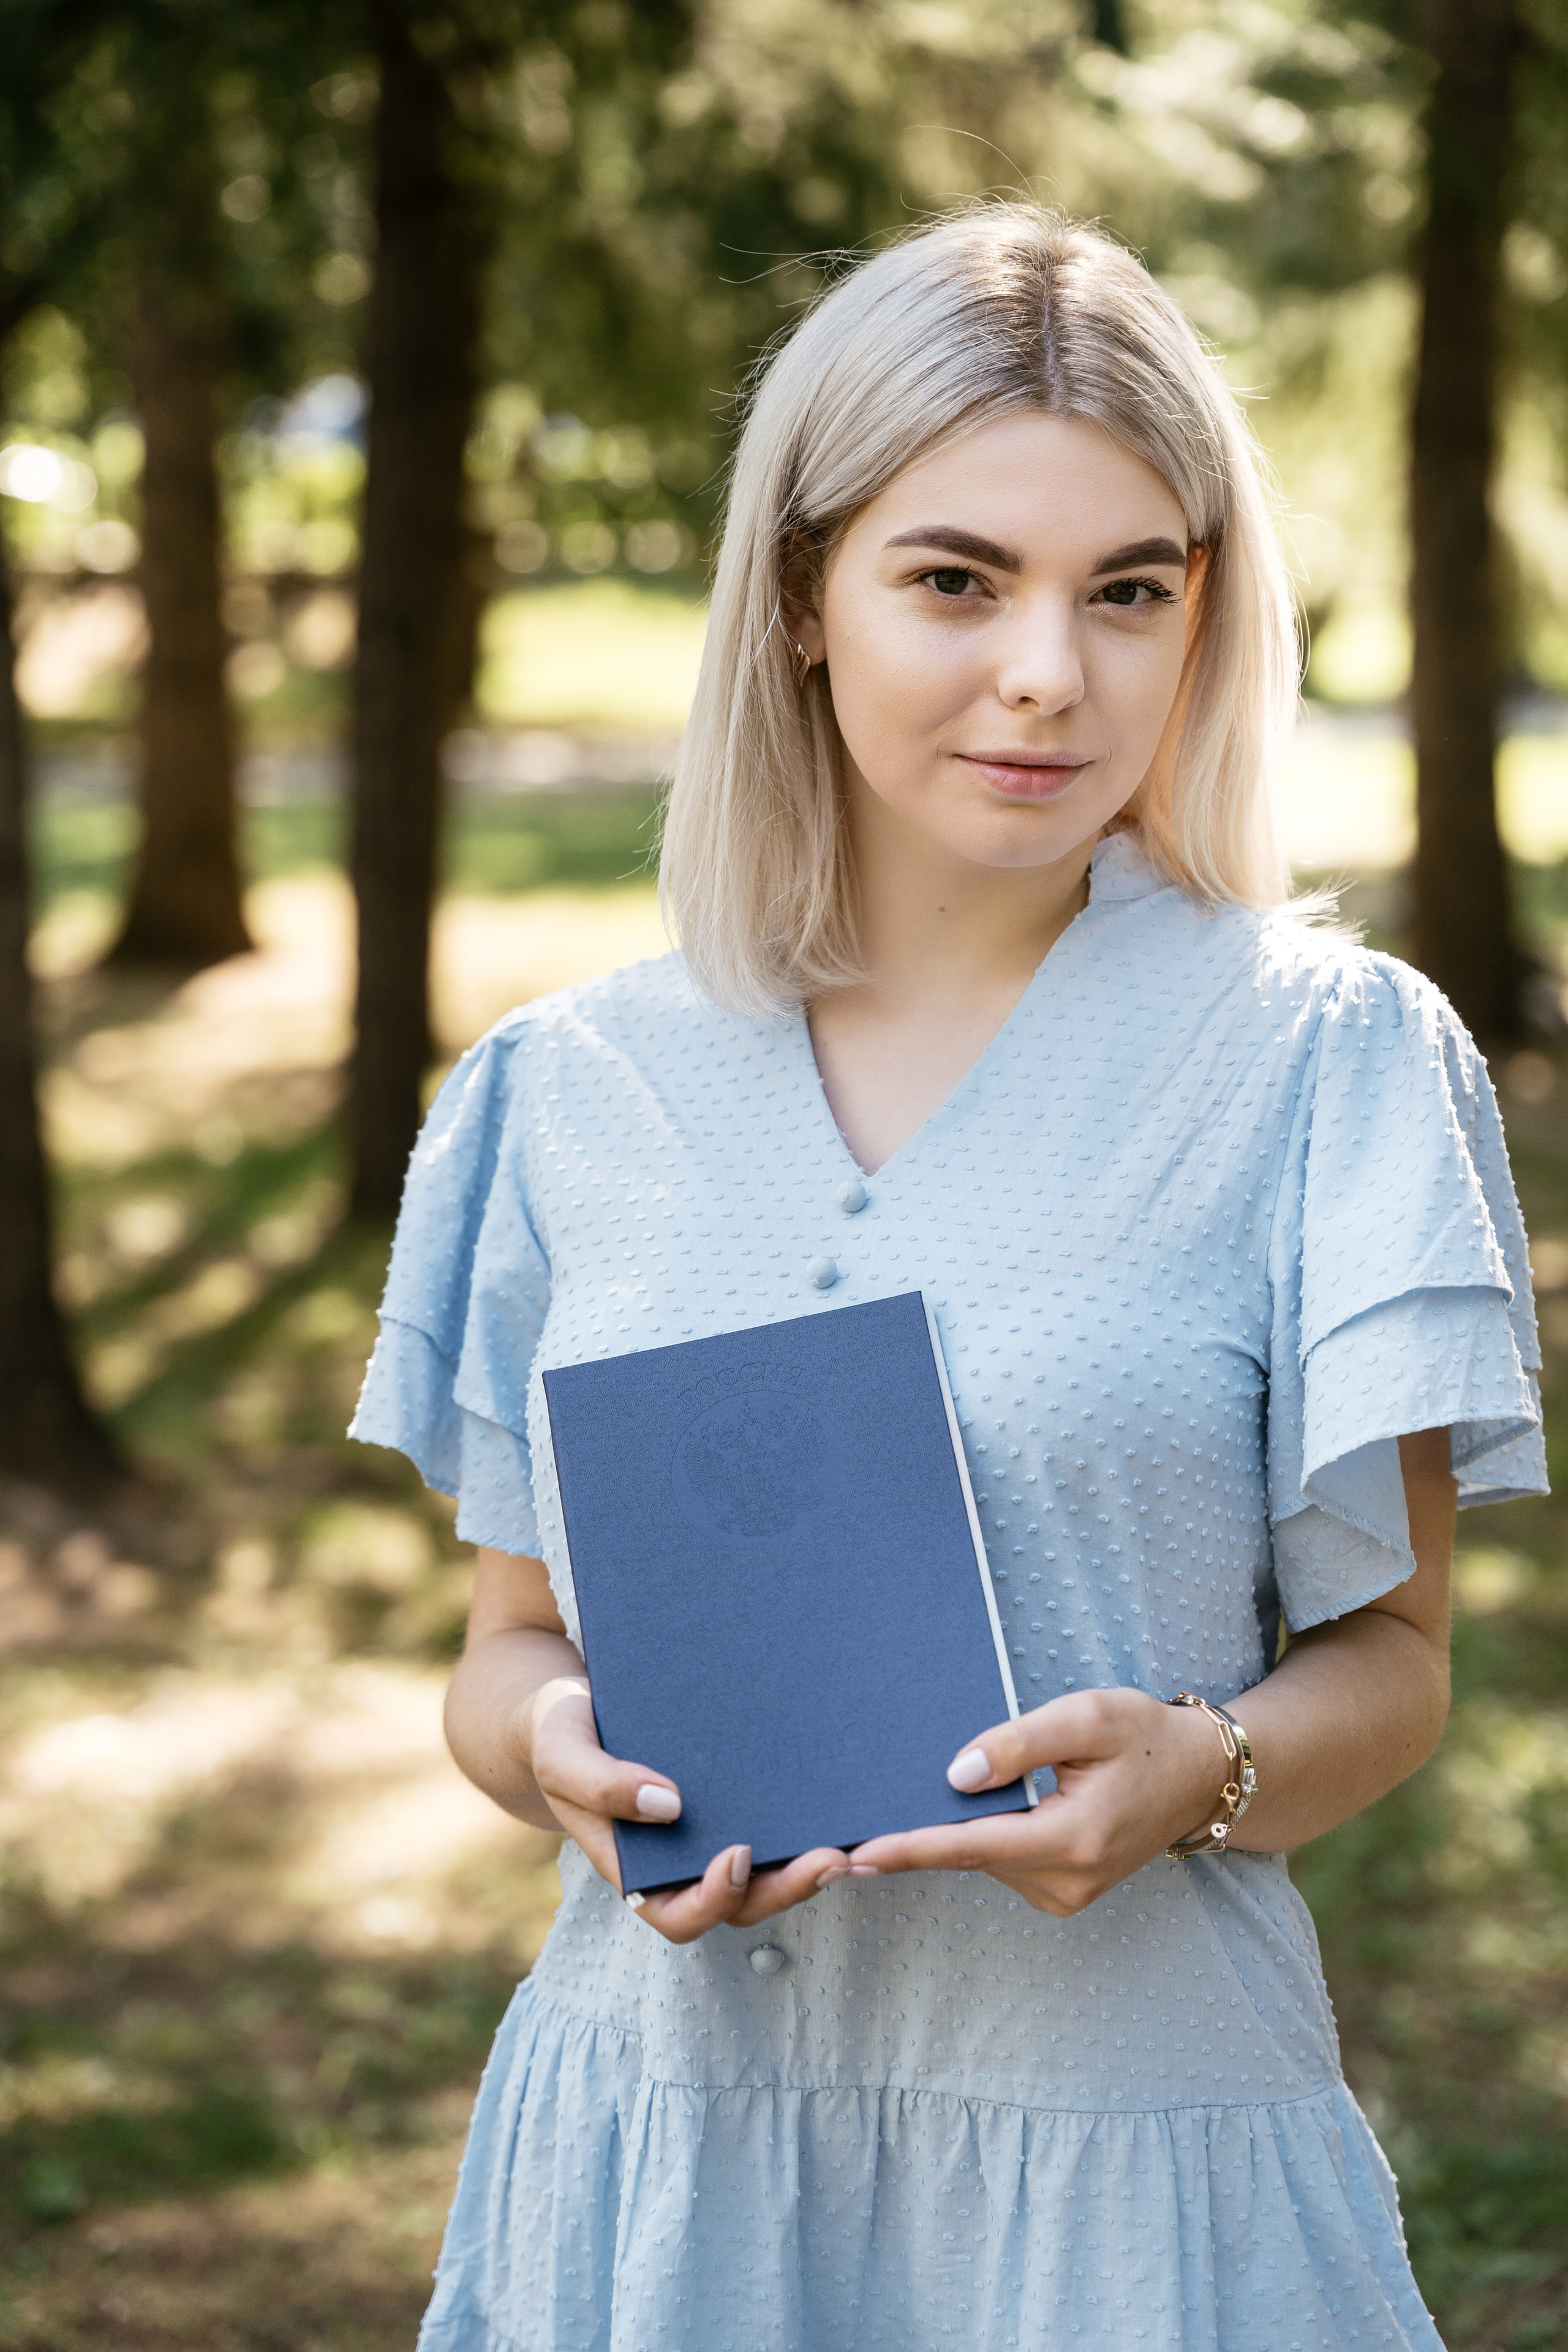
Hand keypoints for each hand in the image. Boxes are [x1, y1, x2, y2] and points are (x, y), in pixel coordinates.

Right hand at [527, 1679, 863, 1942]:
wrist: (572, 1703)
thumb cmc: (559, 1734)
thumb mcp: (563, 1755)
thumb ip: (601, 1785)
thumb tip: (668, 1808)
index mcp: (635, 1872)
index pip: (680, 1915)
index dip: (715, 1899)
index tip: (739, 1855)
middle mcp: (680, 1866)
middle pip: (742, 1903)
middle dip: (788, 1888)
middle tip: (834, 1860)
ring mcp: (711, 1838)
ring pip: (769, 1874)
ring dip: (811, 1867)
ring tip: (857, 1843)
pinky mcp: (737, 1805)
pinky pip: (775, 1827)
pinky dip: (809, 1825)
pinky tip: (846, 1805)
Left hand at [847, 1688, 1236, 1916]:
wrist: (1200, 1775)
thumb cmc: (1146, 1737)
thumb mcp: (1086, 1717)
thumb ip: (1019, 1743)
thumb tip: (956, 1774)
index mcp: (1074, 1838)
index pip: (973, 1845)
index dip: (911, 1848)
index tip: (857, 1855)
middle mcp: (1068, 1880)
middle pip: (972, 1853)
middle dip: (924, 1829)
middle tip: (871, 1797)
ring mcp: (1067, 1894)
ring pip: (985, 1858)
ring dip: (957, 1828)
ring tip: (951, 1782)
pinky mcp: (1064, 1892)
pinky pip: (1004, 1862)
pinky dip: (983, 1836)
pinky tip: (984, 1804)